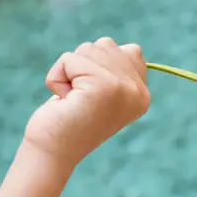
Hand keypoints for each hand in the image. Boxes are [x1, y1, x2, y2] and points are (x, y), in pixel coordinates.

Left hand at [24, 37, 150, 167]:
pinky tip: (64, 101)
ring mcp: (125, 88)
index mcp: (143, 95)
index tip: (94, 98)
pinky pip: (69, 59)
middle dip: (83, 66)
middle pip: (106, 45)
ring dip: (69, 71)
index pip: (129, 51)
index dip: (99, 68)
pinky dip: (57, 77)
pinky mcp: (104, 85)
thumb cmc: (69, 119)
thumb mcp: (102, 90)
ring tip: (73, 99)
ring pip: (88, 49)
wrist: (53, 151)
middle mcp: (139, 92)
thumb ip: (119, 69)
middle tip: (81, 99)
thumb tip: (133, 49)